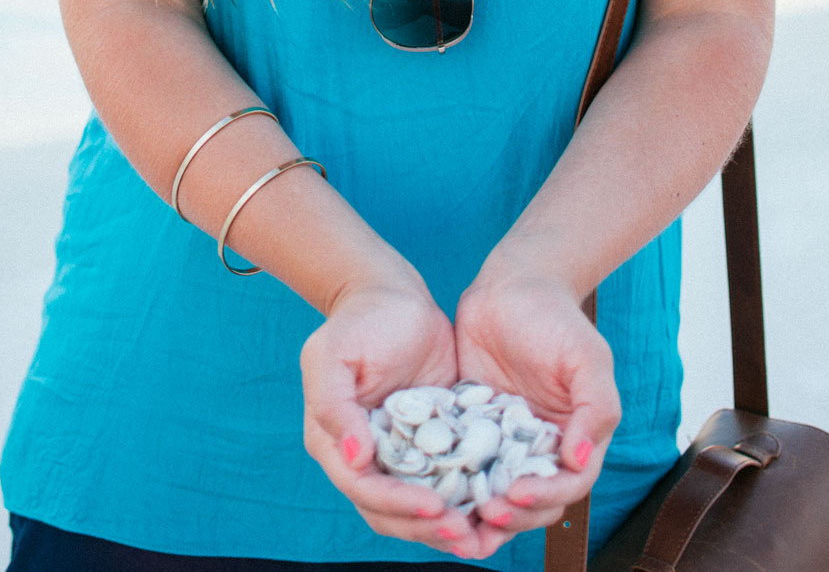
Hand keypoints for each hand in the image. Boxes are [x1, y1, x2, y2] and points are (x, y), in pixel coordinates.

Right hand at [302, 279, 503, 557]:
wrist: (393, 295)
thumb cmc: (358, 321)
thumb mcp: (332, 354)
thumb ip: (334, 405)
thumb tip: (354, 458)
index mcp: (336, 443)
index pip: (365, 489)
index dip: (399, 503)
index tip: (434, 506)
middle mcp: (366, 458)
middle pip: (393, 512)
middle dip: (427, 527)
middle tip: (465, 534)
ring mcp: (402, 452)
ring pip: (422, 505)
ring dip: (449, 524)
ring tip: (483, 535)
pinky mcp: (434, 441)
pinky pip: (449, 478)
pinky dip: (468, 497)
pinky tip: (496, 503)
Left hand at [453, 268, 620, 543]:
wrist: (510, 286)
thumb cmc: (556, 319)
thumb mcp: (587, 358)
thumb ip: (595, 408)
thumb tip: (578, 461)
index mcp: (572, 438)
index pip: (565, 486)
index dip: (543, 499)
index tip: (515, 495)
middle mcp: (537, 447)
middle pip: (528, 503)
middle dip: (508, 516)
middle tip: (481, 511)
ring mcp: (500, 439)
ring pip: (491, 491)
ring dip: (476, 512)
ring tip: (454, 519)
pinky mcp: (467, 425)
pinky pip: (458, 460)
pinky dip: (447, 480)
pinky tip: (427, 486)